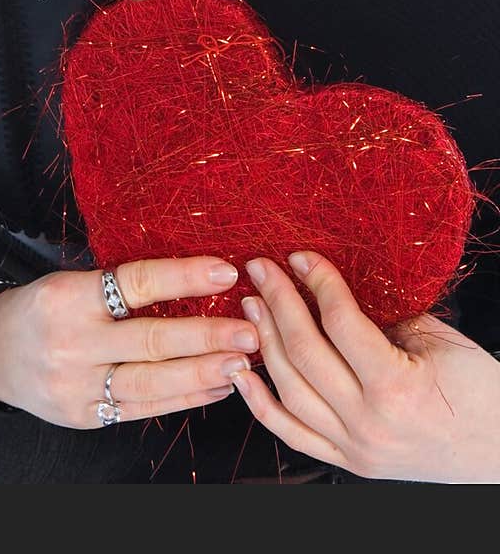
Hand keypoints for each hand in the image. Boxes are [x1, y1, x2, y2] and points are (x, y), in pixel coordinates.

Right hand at [0, 254, 260, 427]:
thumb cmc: (42, 308)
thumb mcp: (70, 282)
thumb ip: (119, 286)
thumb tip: (194, 278)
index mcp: (69, 297)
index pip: (135, 283)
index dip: (184, 277)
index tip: (226, 272)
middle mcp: (72, 344)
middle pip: (151, 340)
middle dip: (207, 337)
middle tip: (250, 332)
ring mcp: (79, 386)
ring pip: (153, 382)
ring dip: (204, 373)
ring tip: (242, 363)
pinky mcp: (87, 415)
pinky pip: (144, 407)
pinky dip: (185, 398)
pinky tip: (216, 386)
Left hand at [228, 249, 499, 482]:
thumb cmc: (479, 389)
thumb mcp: (436, 340)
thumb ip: (384, 315)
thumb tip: (333, 284)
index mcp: (396, 388)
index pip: (341, 323)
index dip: (318, 281)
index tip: (300, 254)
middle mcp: (369, 424)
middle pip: (306, 353)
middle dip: (278, 302)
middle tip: (260, 268)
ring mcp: (356, 449)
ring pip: (291, 392)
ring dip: (265, 343)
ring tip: (251, 305)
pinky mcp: (349, 462)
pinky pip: (292, 434)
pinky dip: (261, 404)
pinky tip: (241, 372)